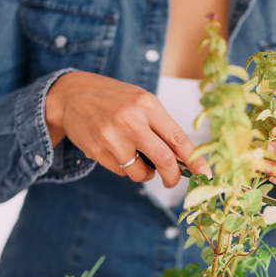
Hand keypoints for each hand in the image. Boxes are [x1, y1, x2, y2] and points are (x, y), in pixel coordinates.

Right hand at [45, 71, 209, 186]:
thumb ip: (161, 126)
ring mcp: (112, 137)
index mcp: (147, 105)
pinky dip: (126, 169)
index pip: (178, 138)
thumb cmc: (113, 99)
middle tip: (172, 181)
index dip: (195, 160)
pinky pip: (121, 172)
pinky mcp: (97, 151)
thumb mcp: (140, 102)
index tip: (205, 174)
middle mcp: (130, 120)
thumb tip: (184, 159)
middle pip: (164, 160)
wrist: (71, 95)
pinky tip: (118, 152)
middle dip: (173, 177)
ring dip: (146, 174)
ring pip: (141, 172)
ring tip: (140, 161)